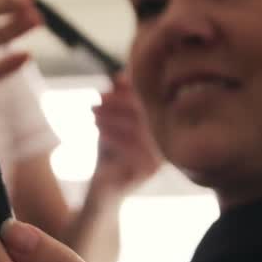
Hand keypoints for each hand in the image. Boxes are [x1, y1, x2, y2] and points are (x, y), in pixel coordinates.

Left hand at [89, 72, 162, 200]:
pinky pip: (133, 149)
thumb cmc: (110, 150)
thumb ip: (117, 96)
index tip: (106, 88)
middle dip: (118, 104)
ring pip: (138, 129)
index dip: (129, 90)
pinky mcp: (150, 170)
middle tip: (96, 102)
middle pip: (146, 113)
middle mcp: (168, 140)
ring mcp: (162, 156)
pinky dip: (113, 137)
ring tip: (93, 116)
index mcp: (164, 124)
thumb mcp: (111, 119)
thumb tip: (121, 74)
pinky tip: (99, 133)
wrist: (103, 187)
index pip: (151, 100)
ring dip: (112, 119)